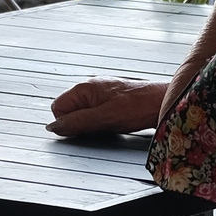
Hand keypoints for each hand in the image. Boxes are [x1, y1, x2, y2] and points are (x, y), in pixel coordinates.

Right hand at [48, 77, 169, 136]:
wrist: (163, 103)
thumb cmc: (138, 106)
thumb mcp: (103, 118)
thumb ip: (76, 122)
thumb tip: (53, 127)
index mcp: (84, 87)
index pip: (58, 108)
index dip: (68, 122)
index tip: (85, 127)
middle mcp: (91, 87)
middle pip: (70, 111)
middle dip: (81, 123)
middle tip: (101, 125)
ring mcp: (101, 93)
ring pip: (84, 114)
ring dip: (93, 124)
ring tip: (111, 123)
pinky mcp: (112, 100)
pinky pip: (97, 114)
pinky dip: (103, 122)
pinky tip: (117, 122)